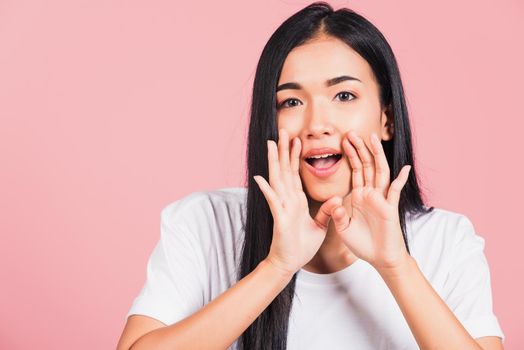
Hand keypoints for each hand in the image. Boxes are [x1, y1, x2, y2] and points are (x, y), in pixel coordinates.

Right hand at [253, 128, 341, 275]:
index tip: (296, 139)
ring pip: (277, 180)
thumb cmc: (302, 246)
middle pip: (284, 170)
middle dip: (283, 151)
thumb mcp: (319, 226)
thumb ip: (326, 212)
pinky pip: (273, 202)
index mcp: (296, 201)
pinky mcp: (280, 219)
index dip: (295, 156)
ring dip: (274, 162)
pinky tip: (260, 178)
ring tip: (270, 144)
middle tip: (281, 131)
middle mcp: (287, 200)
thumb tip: (337, 199)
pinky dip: (267, 190)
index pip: (295, 174)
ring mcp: (282, 208)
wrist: (289, 264)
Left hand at [330, 131, 411, 269]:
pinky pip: (395, 191)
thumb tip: (337, 202)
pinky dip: (400, 179)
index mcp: (359, 196)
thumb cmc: (363, 244)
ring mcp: (382, 199)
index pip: (354, 170)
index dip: (349, 155)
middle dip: (359, 149)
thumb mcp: (344, 229)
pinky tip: (404, 168)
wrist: (380, 259)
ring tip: (371, 138)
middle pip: (366, 165)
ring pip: (379, 172)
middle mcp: (371, 193)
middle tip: (351, 132)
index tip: (342, 141)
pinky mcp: (390, 208)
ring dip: (376, 155)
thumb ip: (338, 215)